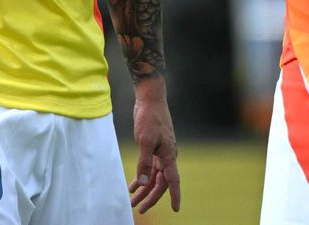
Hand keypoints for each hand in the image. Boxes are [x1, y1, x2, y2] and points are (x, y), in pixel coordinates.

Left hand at [130, 85, 181, 212]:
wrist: (150, 99)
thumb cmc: (149, 117)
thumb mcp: (144, 140)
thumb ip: (144, 163)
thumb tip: (142, 183)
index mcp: (168, 155)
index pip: (173, 180)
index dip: (175, 195)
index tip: (176, 209)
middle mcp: (167, 156)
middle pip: (161, 183)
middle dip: (151, 197)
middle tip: (139, 209)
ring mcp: (161, 152)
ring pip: (154, 177)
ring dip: (144, 189)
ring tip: (132, 201)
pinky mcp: (154, 147)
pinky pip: (150, 168)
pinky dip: (142, 177)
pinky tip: (133, 185)